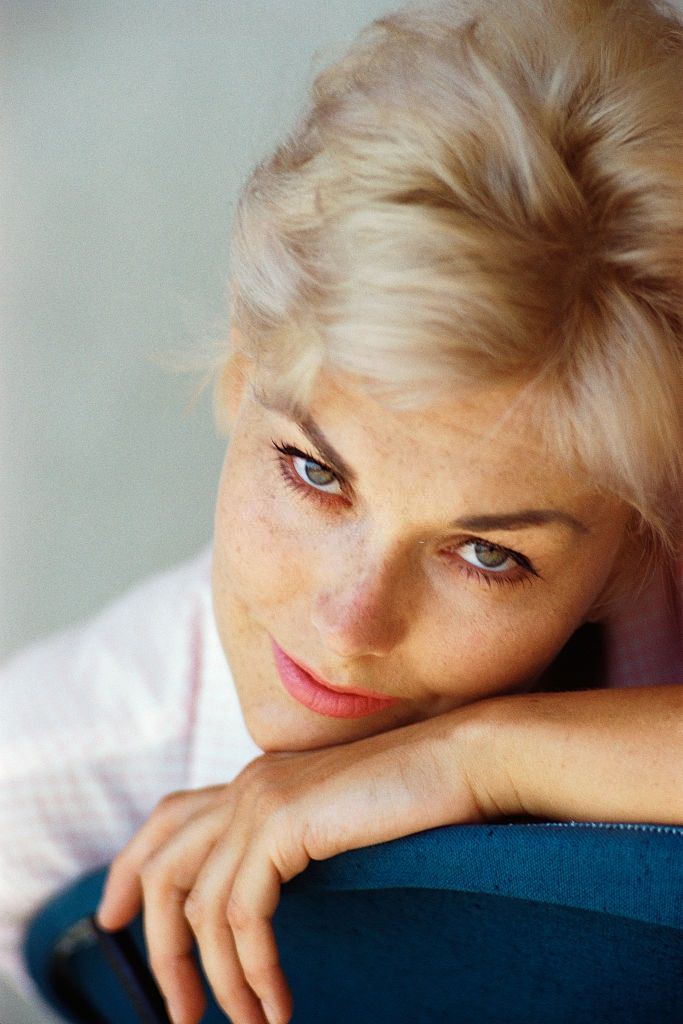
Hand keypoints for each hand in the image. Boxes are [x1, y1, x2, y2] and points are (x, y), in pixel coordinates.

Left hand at [95, 709, 487, 1023]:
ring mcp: (261, 799)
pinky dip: (253, 972)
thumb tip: (254, 901)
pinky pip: (243, 917)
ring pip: (201, 906)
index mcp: (256, 779)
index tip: (111, 919)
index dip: (128, 867)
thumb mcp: (336, 824)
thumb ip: (291, 844)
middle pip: (162, 868)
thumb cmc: (417, 800)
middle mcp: (247, 783)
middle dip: (161, 947)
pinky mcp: (283, 823)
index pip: (167, 819)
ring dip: (220, 981)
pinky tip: (277, 1005)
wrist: (464, 760)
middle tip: (181, 1011)